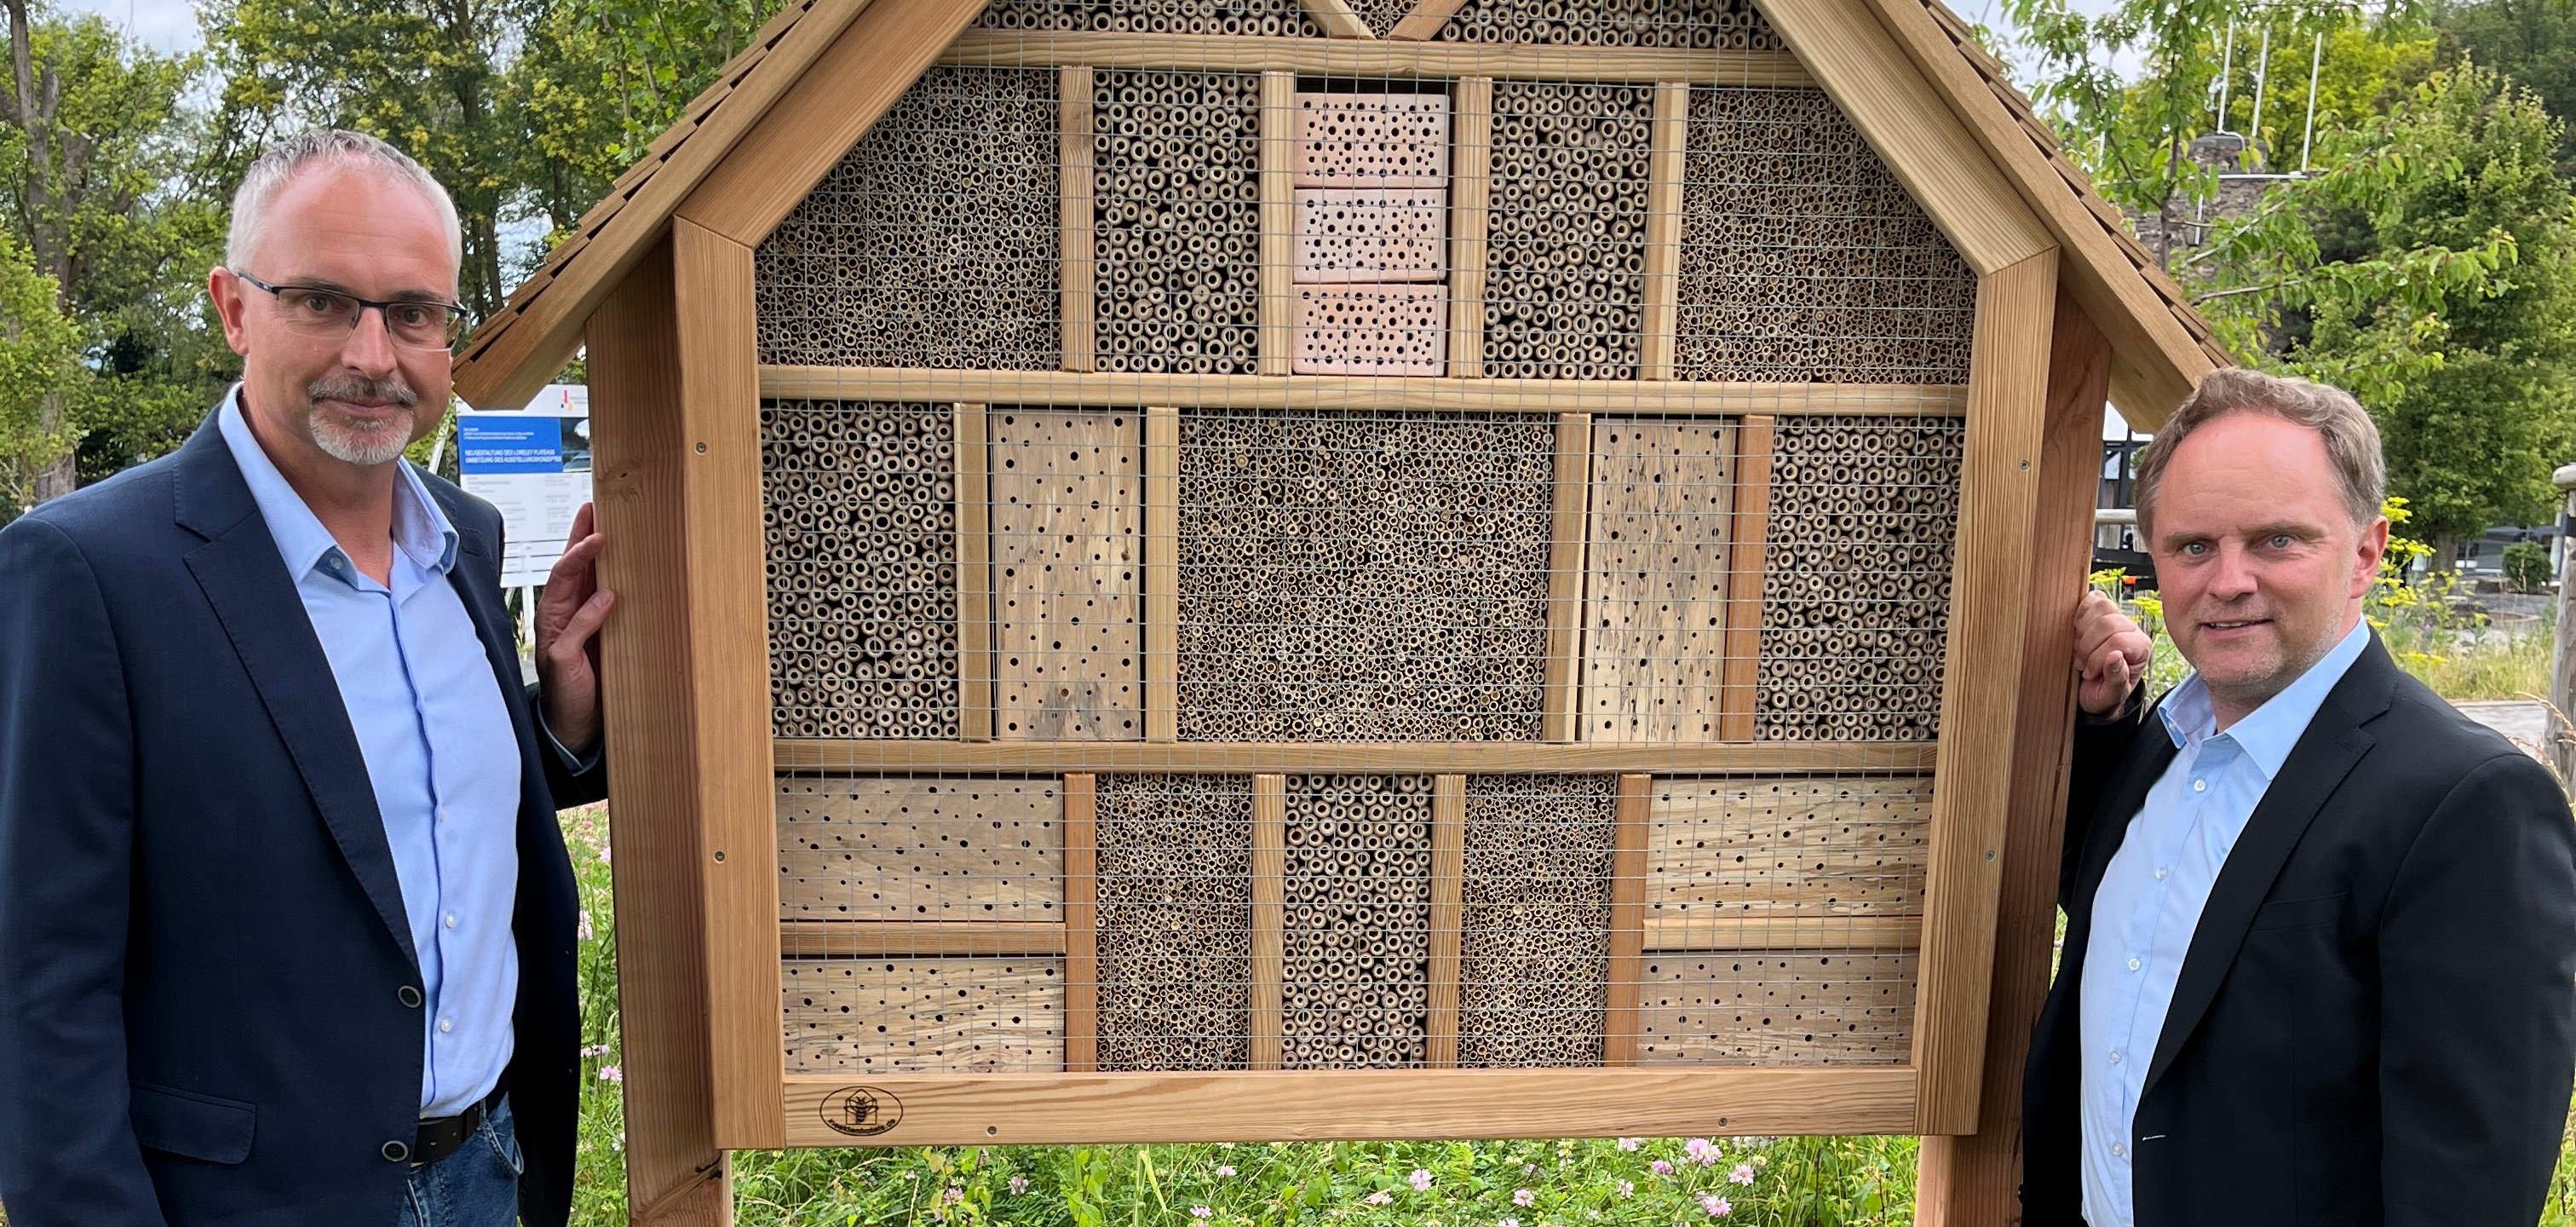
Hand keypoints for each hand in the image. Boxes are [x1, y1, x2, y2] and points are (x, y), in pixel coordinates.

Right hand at [536, 502, 613, 757]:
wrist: (577, 722)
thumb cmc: (593, 678)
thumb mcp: (609, 638)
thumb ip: (611, 611)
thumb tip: (629, 585)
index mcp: (571, 609)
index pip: (575, 567)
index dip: (583, 538)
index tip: (596, 512)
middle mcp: (559, 617)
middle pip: (565, 570)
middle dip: (578, 540)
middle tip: (593, 512)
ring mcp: (556, 637)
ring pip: (562, 592)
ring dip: (579, 565)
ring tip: (599, 541)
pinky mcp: (561, 659)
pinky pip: (572, 632)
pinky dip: (589, 614)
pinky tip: (606, 597)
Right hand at [2074, 588, 2151, 716]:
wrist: (2093, 692)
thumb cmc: (2105, 694)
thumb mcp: (2111, 695)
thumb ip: (2116, 679)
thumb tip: (2114, 656)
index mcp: (2140, 649)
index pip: (2118, 640)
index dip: (2098, 657)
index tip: (2090, 673)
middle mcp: (2132, 630)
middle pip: (2108, 622)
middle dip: (2088, 645)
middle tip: (2084, 663)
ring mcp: (2116, 619)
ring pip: (2101, 606)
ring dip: (2083, 630)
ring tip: (2081, 649)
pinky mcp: (2099, 612)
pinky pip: (2091, 599)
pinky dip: (2080, 613)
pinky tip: (2078, 632)